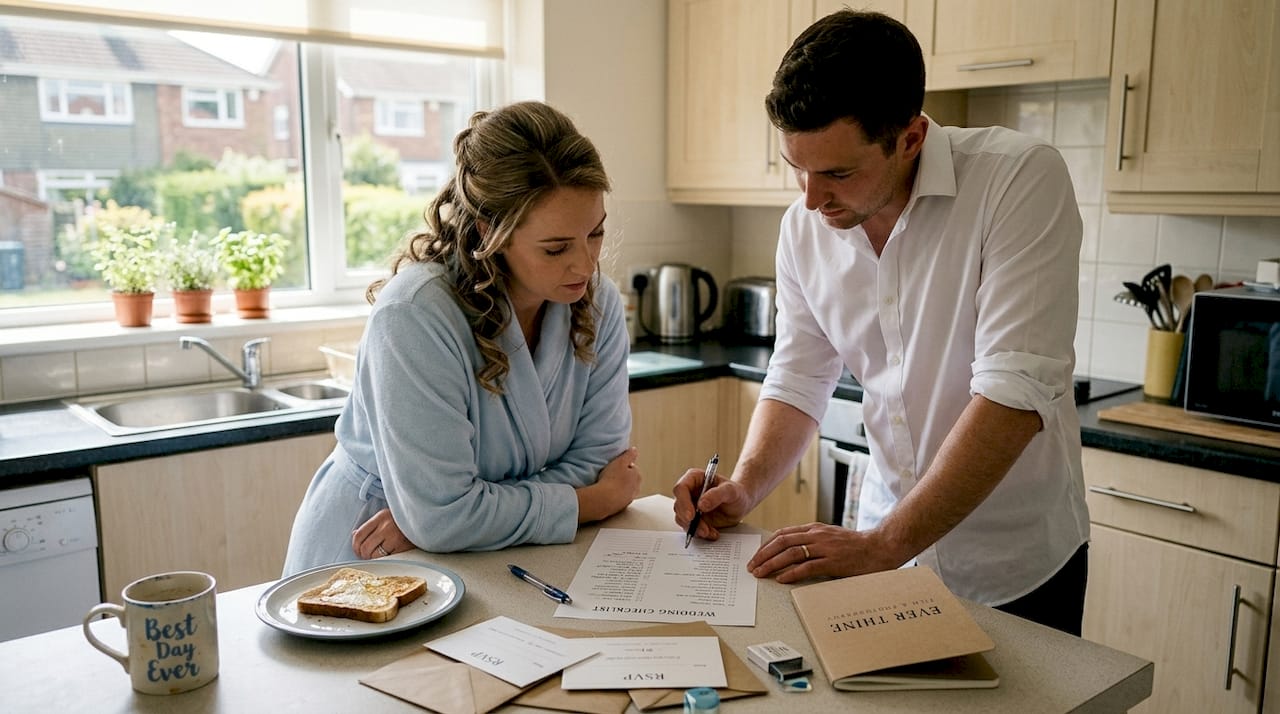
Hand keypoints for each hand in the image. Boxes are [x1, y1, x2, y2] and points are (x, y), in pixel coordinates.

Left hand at [351, 508, 414, 559]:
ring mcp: (395, 537)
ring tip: (380, 556)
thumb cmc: (404, 519)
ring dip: (374, 559)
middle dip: (364, 555)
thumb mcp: (386, 516)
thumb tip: (354, 535)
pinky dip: (386, 560)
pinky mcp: (403, 547)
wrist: (425, 519)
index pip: (359, 535)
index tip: (358, 551)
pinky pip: (387, 559)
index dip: (355, 546)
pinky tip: (389, 556)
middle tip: (368, 556)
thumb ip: (371, 525)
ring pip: (375, 556)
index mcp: (380, 517)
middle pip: (365, 547)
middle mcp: (386, 526)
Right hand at [576, 446, 640, 522]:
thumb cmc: (611, 479)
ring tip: (607, 485)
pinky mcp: (622, 506)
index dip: (623, 466)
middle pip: (629, 479)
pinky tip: (607, 494)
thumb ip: (629, 455)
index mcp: (637, 476)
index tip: (615, 467)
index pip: (632, 467)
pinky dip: (615, 496)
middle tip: (611, 475)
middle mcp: (636, 488)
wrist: (603, 499)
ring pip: (625, 489)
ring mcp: (629, 498)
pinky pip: (619, 498)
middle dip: (622, 477)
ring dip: (619, 487)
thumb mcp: (620, 461)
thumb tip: (634, 450)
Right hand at [672, 467, 750, 541]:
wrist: (741, 505)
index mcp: (694, 478)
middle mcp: (689, 492)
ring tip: (710, 531)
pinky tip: (712, 533)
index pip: (681, 488)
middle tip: (702, 529)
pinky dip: (700, 533)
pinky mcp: (693, 519)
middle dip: (689, 520)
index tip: (691, 515)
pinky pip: (690, 528)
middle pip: (678, 506)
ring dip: (695, 528)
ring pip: (682, 519)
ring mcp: (690, 506)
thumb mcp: (731, 491)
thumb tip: (701, 504)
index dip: (683, 503)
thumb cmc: (736, 493)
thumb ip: (717, 494)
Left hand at [746, 523, 908, 583]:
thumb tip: (791, 551)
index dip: (766, 545)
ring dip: (772, 564)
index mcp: (814, 529)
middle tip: (752, 566)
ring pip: (791, 553)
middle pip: (782, 542)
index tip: (756, 556)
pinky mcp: (833, 562)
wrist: (879, 547)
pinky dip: (791, 573)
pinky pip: (807, 567)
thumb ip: (812, 541)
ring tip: (760, 574)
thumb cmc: (855, 546)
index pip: (783, 534)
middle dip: (763, 555)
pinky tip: (781, 580)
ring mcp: (825, 548)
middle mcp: (817, 535)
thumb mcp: (830, 537)